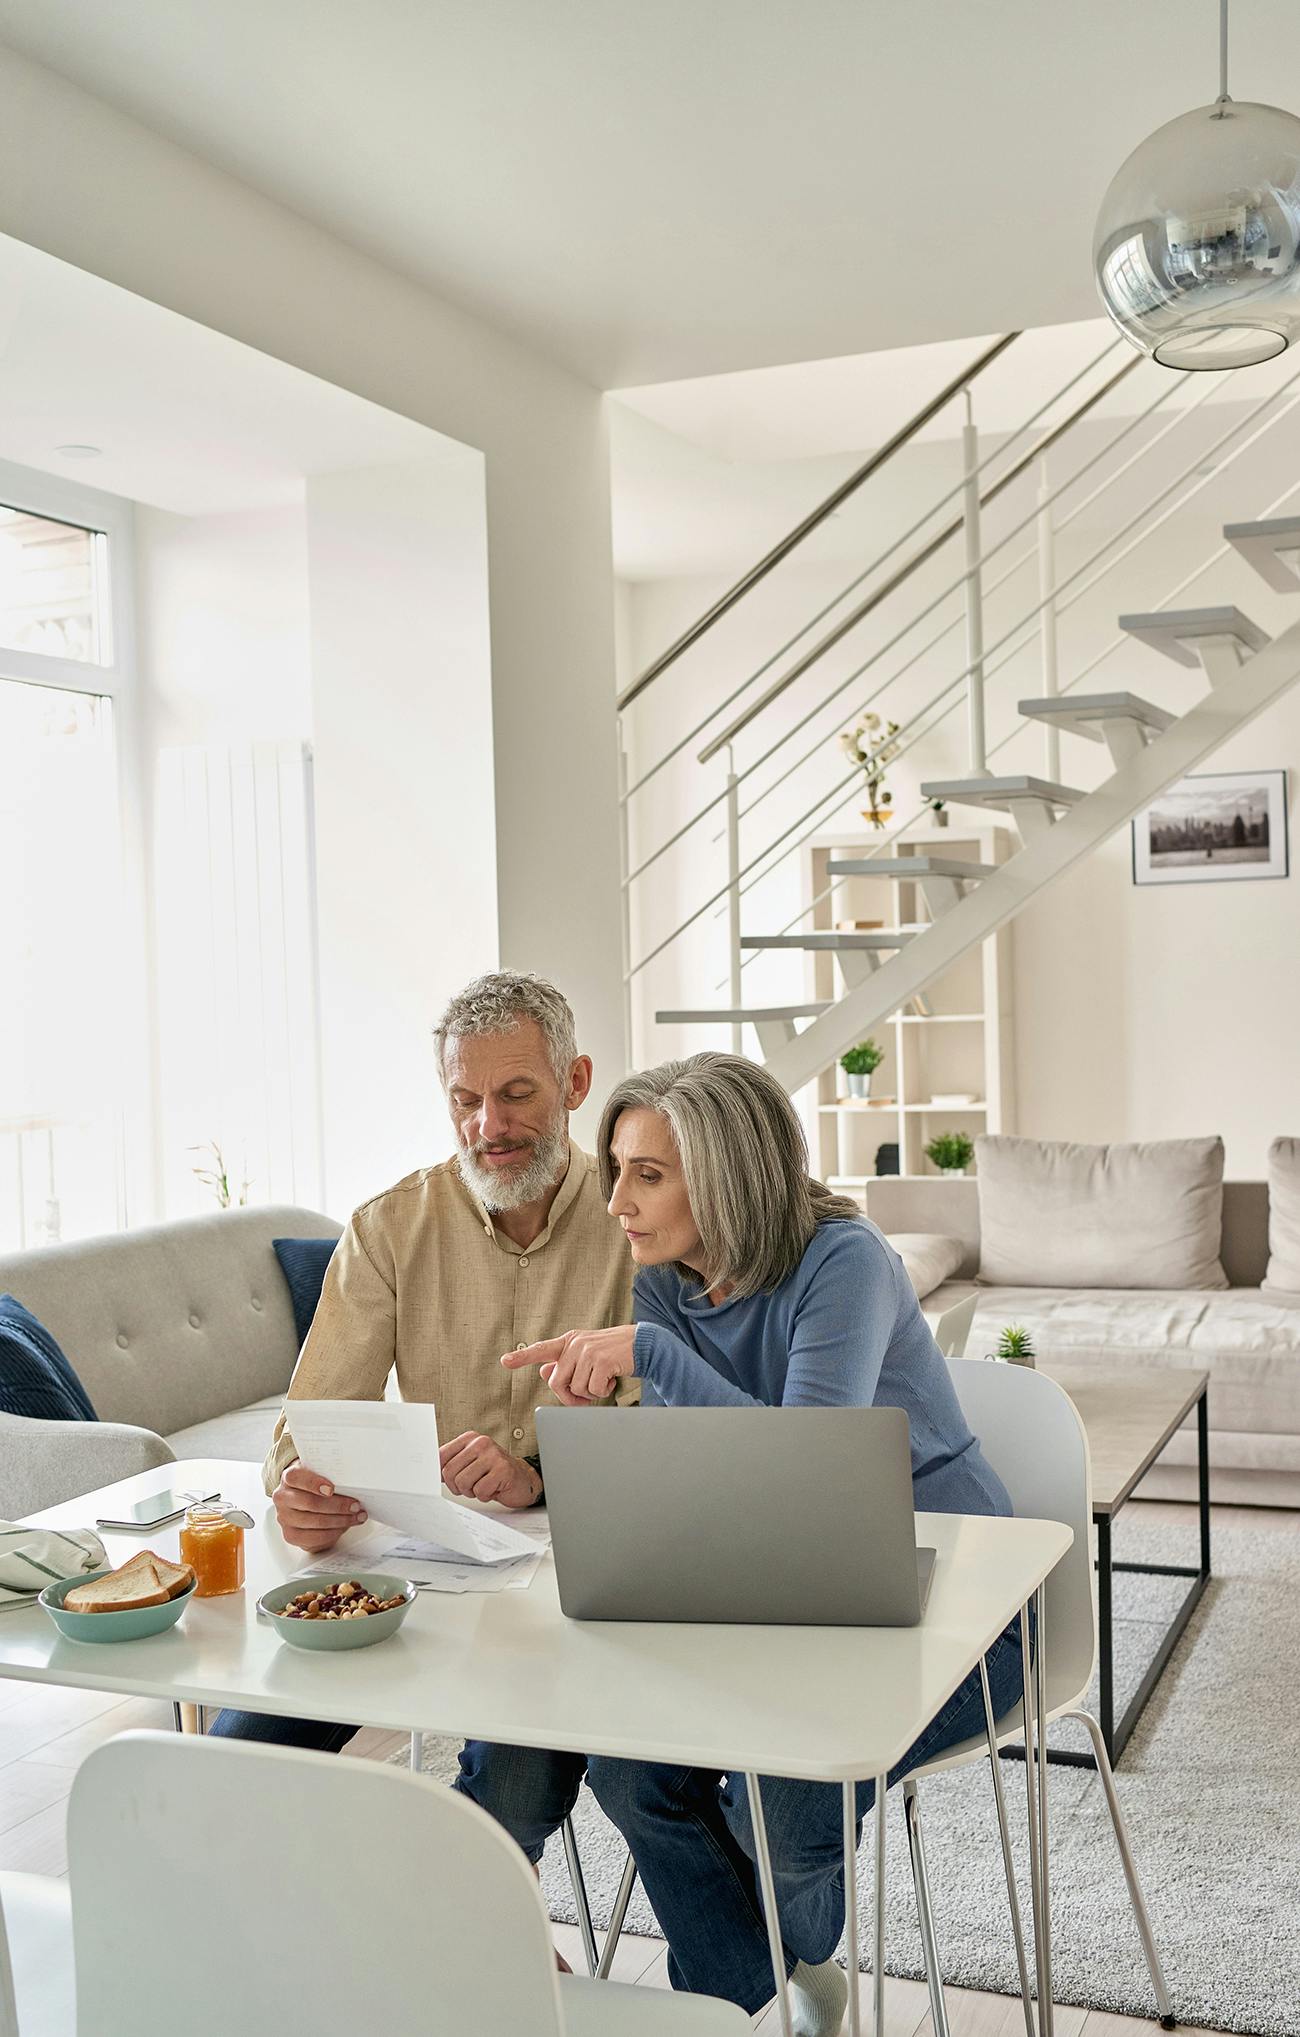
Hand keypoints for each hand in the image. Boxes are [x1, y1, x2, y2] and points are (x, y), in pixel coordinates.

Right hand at [272, 1462, 366, 1551]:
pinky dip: (333, 1533)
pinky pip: (314, 1538)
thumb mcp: (321, 1472)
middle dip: (338, 1506)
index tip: (332, 1489)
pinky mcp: (290, 1535)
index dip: (314, 1484)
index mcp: (288, 1477)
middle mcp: (283, 1498)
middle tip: (355, 1505)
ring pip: (314, 1522)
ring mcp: (284, 1518)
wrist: (303, 1496)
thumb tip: (352, 1482)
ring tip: (356, 1516)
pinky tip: (344, 1527)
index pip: (296, 1478)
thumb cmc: (316, 1483)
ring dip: (340, 1521)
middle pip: (310, 1503)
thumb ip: (330, 1474)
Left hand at [439, 1432, 540, 1508]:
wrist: (522, 1479)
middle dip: (457, 1486)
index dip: (441, 1474)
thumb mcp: (470, 1463)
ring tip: (483, 1485)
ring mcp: (493, 1455)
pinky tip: (493, 1488)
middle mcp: (481, 1443)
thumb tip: (429, 1471)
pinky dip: (485, 1496)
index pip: (441, 1456)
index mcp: (470, 1439)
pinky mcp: (503, 1470)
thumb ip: (451, 1464)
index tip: (447, 1480)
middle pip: (449, 1472)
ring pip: (463, 1483)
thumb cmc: (493, 1473)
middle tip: (470, 1486)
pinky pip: (480, 1491)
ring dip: (471, 1492)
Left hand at [500, 1325, 635, 1405]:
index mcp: (569, 1341)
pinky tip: (611, 1380)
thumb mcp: (586, 1354)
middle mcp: (575, 1344)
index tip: (505, 1361)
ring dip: (589, 1394)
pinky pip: (593, 1390)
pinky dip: (603, 1392)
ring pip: (576, 1389)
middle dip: (569, 1397)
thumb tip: (544, 1372)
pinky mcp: (602, 1361)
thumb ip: (565, 1363)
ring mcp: (588, 1351)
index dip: (522, 1357)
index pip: (541, 1349)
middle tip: (584, 1398)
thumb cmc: (613, 1353)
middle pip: (556, 1382)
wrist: (643, 1343)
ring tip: (602, 1382)